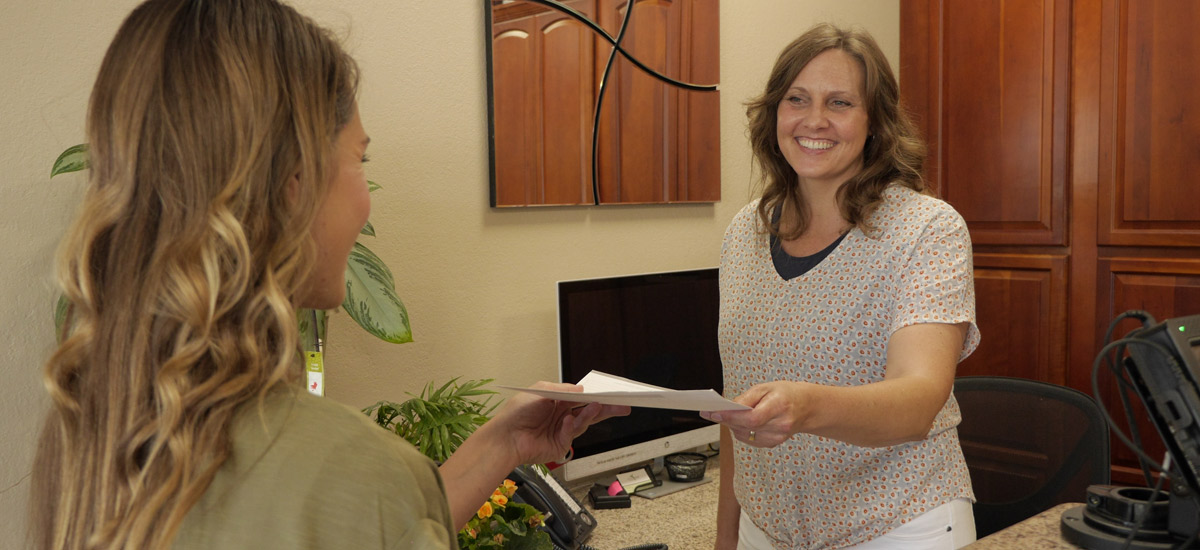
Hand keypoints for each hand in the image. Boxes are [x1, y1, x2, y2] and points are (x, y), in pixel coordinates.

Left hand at [491, 382, 629, 464]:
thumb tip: (581, 389)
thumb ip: (562, 390)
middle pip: (588, 410)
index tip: (610, 393)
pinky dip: (574, 424)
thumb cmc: (516, 413)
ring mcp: (562, 430)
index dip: (595, 395)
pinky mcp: (561, 444)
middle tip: (622, 405)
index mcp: (557, 401)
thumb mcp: (540, 392)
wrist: (505, 438)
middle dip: (606, 408)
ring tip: (599, 406)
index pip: (581, 397)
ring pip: (584, 421)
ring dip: (592, 413)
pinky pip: (573, 432)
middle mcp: (561, 415)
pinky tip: (571, 418)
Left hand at [700, 381, 808, 447]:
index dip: (731, 417)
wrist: (807, 407)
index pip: (752, 418)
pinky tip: (741, 422)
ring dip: (733, 425)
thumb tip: (726, 408)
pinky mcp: (773, 443)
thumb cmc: (785, 393)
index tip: (713, 412)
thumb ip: (746, 398)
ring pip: (744, 435)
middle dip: (726, 419)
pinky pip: (749, 439)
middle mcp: (780, 425)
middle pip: (746, 427)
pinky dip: (741, 431)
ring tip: (728, 414)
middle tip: (712, 412)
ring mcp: (778, 437)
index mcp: (780, 406)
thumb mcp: (766, 387)